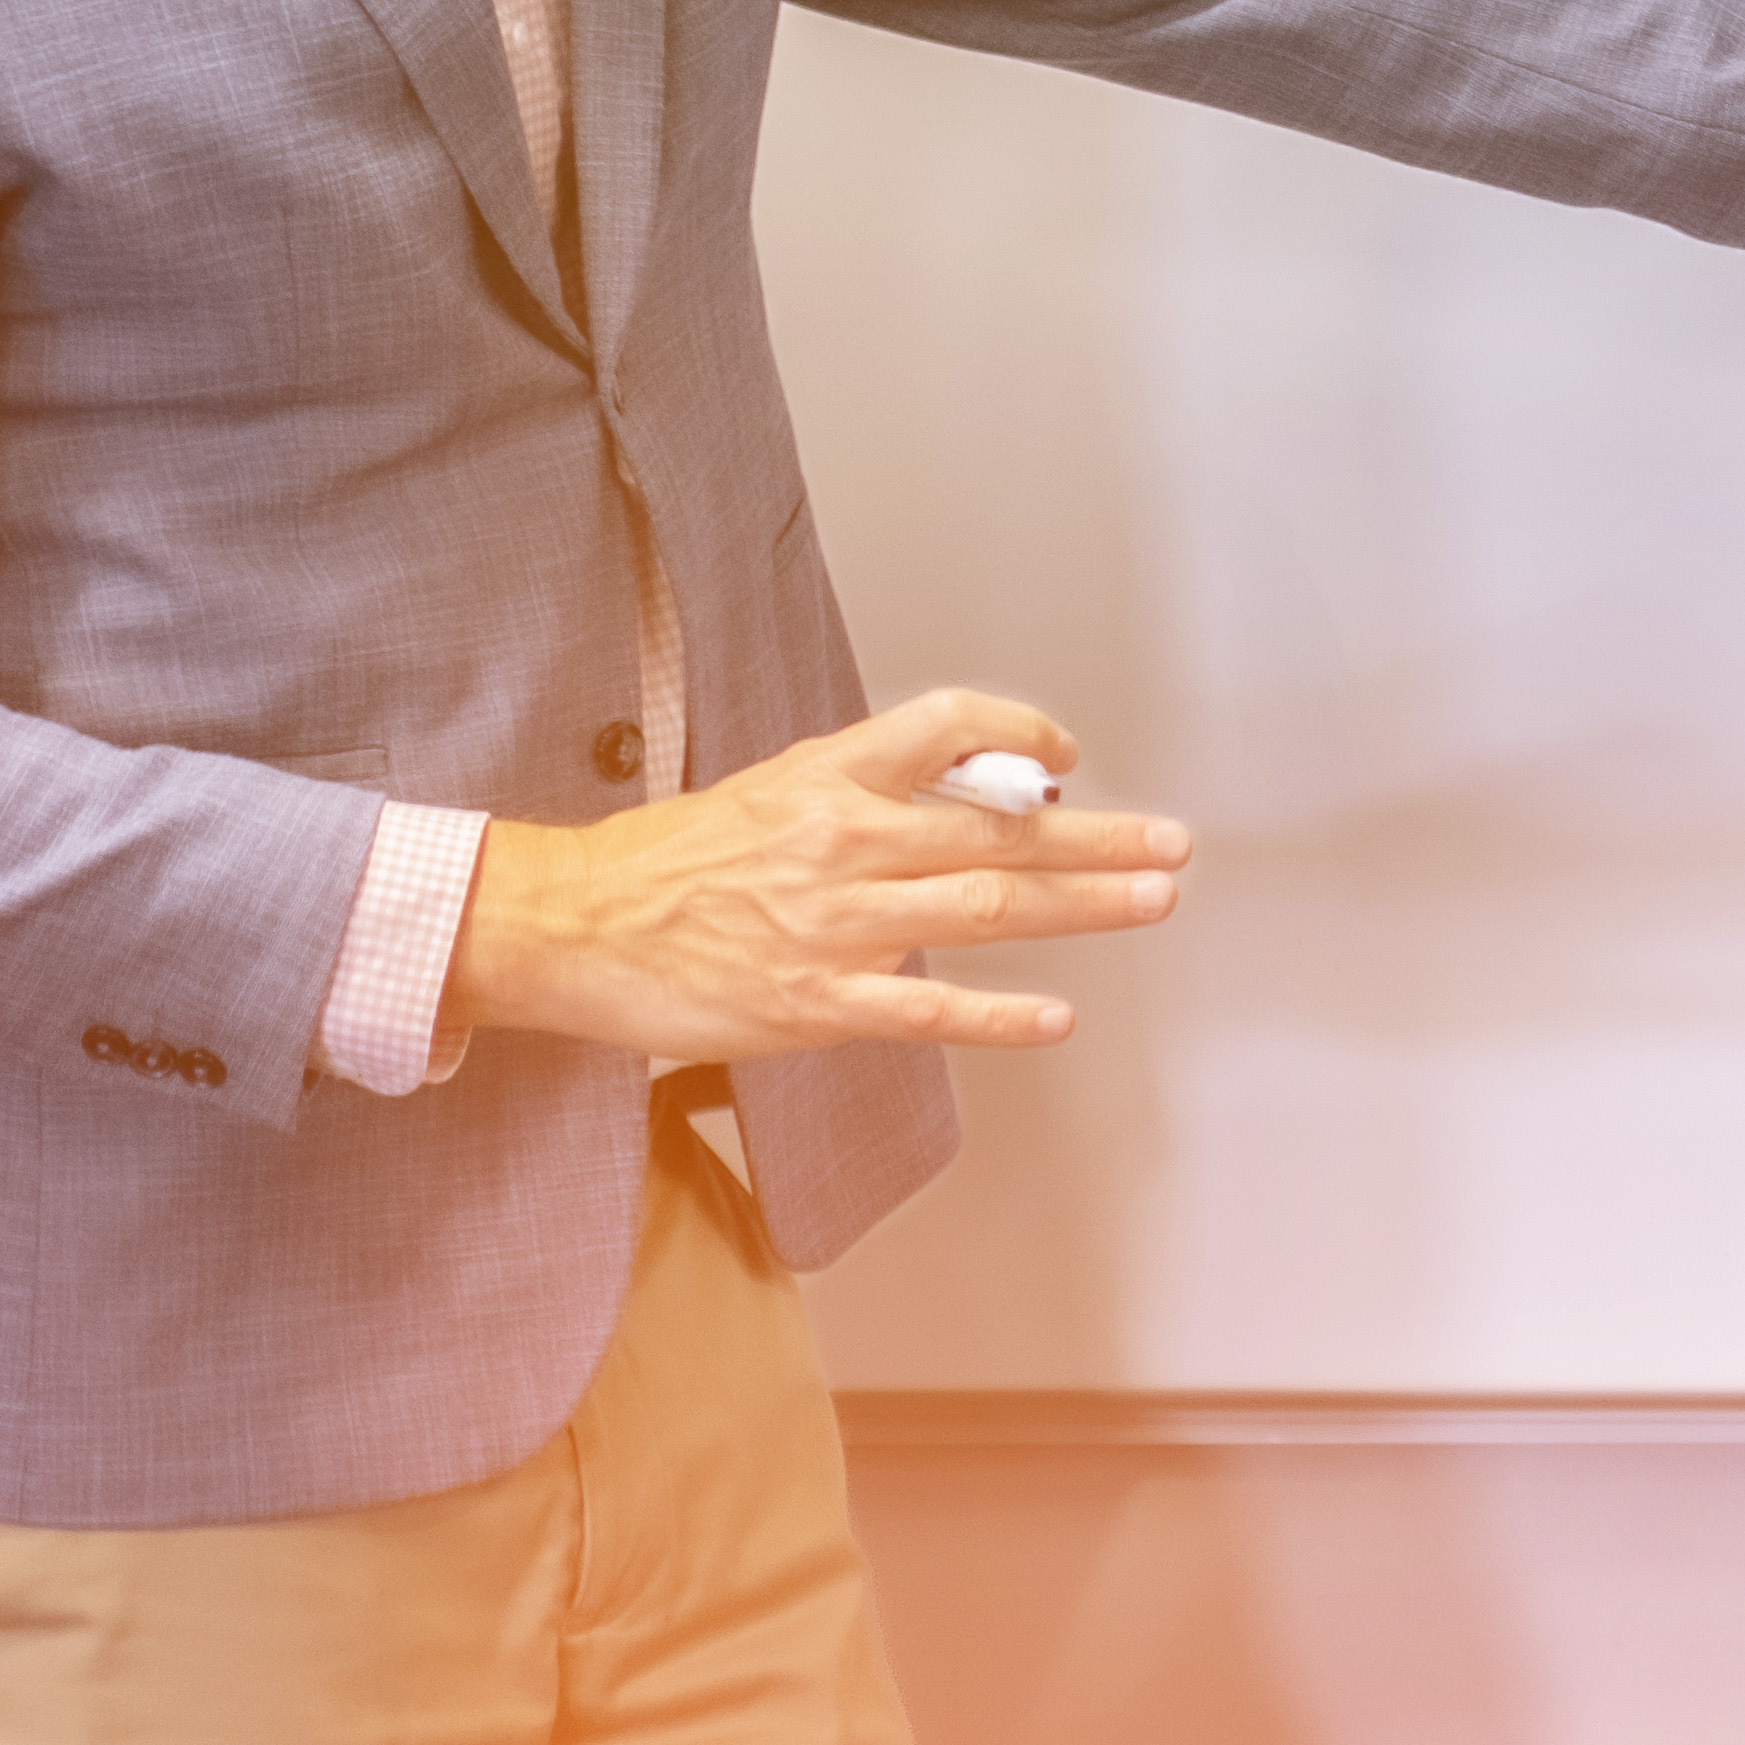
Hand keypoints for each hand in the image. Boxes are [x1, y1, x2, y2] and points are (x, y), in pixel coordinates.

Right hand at [446, 687, 1190, 1061]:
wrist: (572, 926)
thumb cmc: (672, 861)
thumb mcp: (773, 792)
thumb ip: (868, 792)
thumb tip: (971, 793)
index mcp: (829, 777)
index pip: (948, 726)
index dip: (1020, 734)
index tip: (1068, 757)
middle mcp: (843, 841)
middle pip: (999, 829)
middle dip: (1098, 837)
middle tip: (1171, 841)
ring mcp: (833, 926)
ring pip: (984, 907)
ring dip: (1082, 905)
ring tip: (1153, 899)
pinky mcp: (813, 1003)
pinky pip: (927, 1011)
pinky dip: (1000, 1016)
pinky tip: (1055, 1018)